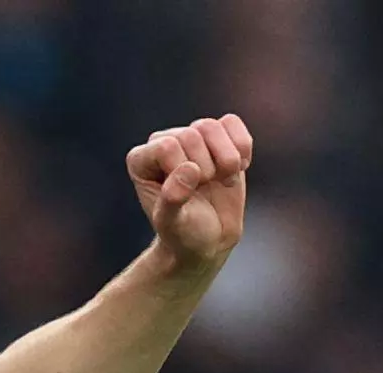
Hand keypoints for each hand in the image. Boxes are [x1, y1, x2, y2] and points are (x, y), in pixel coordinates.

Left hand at [127, 115, 252, 271]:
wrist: (209, 239)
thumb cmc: (184, 234)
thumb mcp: (172, 225)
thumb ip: (173, 199)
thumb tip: (190, 169)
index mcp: (141, 160)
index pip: (167, 146)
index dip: (185, 172)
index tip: (185, 196)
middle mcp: (164, 142)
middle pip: (193, 134)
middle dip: (207, 169)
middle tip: (205, 190)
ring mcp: (191, 137)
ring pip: (213, 127)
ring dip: (227, 160)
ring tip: (221, 180)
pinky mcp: (217, 136)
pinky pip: (233, 123)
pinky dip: (242, 149)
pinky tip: (234, 170)